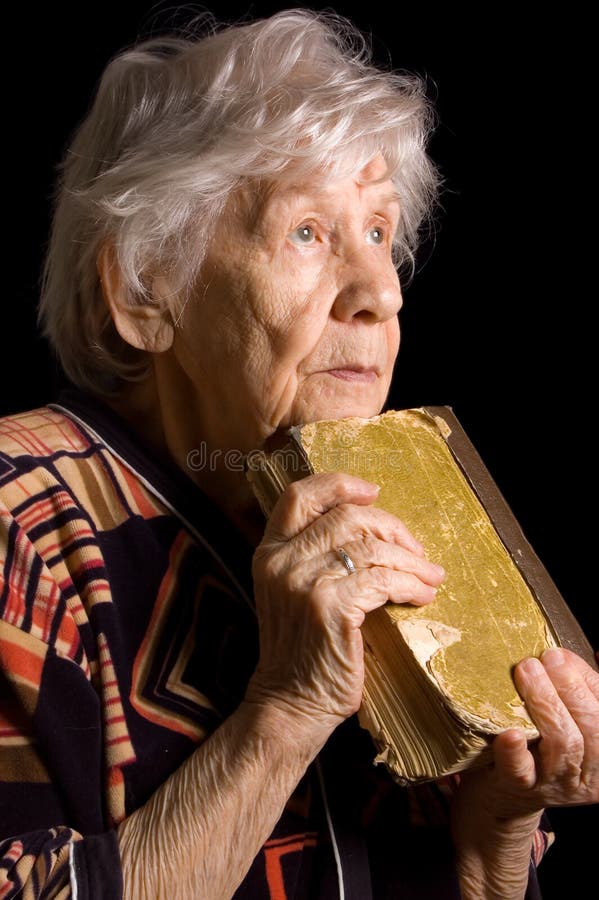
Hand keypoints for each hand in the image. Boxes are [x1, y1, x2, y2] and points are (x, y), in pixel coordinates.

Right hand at [245, 472, 444, 731]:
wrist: (290, 704)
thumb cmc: (303, 651)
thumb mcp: (295, 593)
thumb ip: (315, 558)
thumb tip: (373, 529)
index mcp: (270, 552)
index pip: (299, 495)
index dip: (339, 485)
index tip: (372, 492)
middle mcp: (281, 561)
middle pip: (347, 516)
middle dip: (391, 527)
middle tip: (416, 550)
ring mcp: (302, 582)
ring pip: (370, 547)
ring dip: (410, 560)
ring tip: (430, 576)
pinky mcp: (329, 606)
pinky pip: (383, 579)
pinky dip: (411, 584)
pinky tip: (422, 595)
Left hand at [459, 648, 598, 819]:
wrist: (504, 796)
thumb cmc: (540, 748)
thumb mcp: (571, 724)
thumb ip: (583, 694)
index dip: (588, 681)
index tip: (562, 655)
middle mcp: (587, 774)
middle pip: (591, 730)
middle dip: (570, 688)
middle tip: (547, 658)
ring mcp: (554, 784)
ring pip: (564, 745)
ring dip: (546, 702)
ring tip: (527, 670)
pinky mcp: (519, 788)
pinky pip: (521, 771)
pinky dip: (515, 751)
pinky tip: (510, 733)